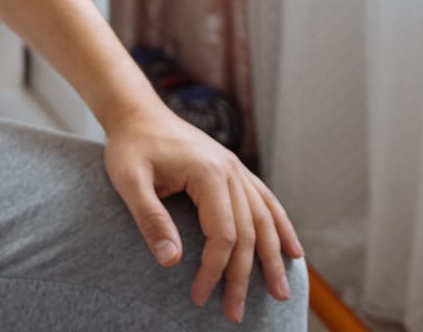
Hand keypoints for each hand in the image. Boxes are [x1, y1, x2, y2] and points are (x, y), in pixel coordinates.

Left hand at [103, 104, 303, 322]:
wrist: (137, 112)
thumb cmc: (130, 146)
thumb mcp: (129, 181)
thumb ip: (150, 219)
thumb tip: (171, 261)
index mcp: (208, 173)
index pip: (222, 234)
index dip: (214, 270)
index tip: (199, 296)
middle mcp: (230, 170)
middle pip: (247, 233)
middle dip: (243, 277)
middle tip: (235, 313)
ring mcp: (236, 168)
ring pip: (264, 219)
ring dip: (274, 258)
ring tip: (281, 293)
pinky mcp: (234, 170)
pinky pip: (265, 201)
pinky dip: (281, 227)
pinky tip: (293, 250)